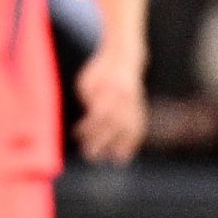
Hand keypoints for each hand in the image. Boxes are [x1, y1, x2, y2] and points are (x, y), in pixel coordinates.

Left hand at [72, 40, 145, 165]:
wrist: (123, 57)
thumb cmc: (98, 72)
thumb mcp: (87, 82)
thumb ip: (88, 102)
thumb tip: (87, 126)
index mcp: (109, 89)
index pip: (99, 113)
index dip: (89, 127)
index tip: (77, 136)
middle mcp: (124, 97)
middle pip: (114, 124)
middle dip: (102, 141)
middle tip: (90, 156)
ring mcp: (135, 102)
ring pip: (129, 126)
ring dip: (122, 145)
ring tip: (114, 160)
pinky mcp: (140, 106)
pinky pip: (139, 126)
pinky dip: (134, 141)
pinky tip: (126, 155)